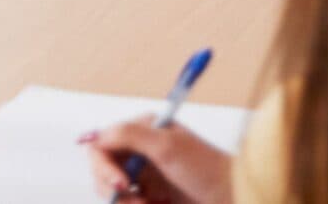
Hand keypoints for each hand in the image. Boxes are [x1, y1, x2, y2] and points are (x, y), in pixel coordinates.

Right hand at [84, 120, 234, 203]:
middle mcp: (139, 152)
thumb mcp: (167, 146)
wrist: (231, 196)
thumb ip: (129, 135)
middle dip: (114, 190)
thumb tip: (96, 135)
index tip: (123, 184)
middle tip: (138, 201)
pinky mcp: (150, 197)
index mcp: (142, 131)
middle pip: (101, 173)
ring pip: (113, 194)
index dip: (104, 167)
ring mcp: (144, 177)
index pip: (100, 146)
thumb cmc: (206, 169)